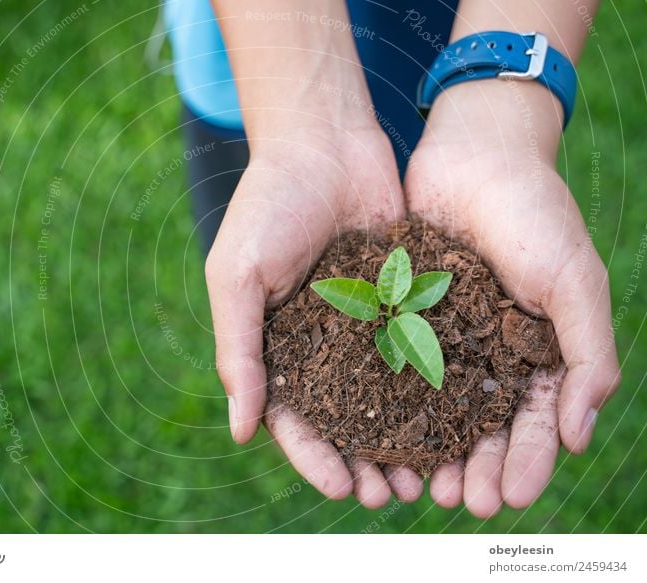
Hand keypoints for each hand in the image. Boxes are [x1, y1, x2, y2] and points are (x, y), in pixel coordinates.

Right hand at [206, 121, 419, 506]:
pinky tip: (457, 419)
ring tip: (426, 476)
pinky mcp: (404, 298)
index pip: (292, 417)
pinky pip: (418, 349)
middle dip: (363, 460)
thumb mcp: (237, 276)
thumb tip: (242, 432)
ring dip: (403, 439)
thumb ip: (238, 351)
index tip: (339, 487)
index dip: (313, 456)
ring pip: (387, 395)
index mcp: (275, 344)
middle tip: (389, 496)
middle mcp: (321, 342)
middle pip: (344, 418)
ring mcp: (364, 322)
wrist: (323, 141)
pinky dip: (434, 387)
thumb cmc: (267, 205)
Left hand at [403, 80, 620, 516]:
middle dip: (476, 466)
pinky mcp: (400, 313)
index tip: (511, 496)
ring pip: (433, 405)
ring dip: (429, 448)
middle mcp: (487, 349)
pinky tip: (373, 433)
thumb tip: (581, 434)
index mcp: (536, 348)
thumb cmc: (534, 212)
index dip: (527, 460)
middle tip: (463, 501)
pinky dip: (385, 401)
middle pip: (482, 424)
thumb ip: (587, 351)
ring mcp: (442, 333)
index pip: (535, 419)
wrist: (474, 152)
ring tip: (417, 484)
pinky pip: (391, 364)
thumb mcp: (574, 280)